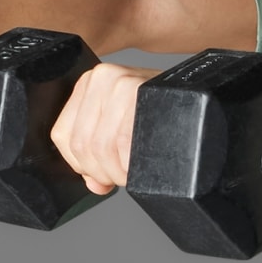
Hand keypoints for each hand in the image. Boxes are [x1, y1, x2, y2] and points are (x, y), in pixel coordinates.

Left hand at [51, 61, 153, 194]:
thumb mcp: (123, 121)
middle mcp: (101, 78)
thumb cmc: (162, 109)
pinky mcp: (137, 90)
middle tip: (124, 177)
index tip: (102, 175)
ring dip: (118, 172)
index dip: (82, 166)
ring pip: (100, 148)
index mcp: (89, 84)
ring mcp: (119, 82)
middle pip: (83, 146)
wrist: (197, 91)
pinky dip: (130, 165)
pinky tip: (140, 165)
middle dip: (103, 172)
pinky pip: (123, 142)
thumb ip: (100, 150)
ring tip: (134, 171)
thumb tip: (94, 183)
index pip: (64, 137)